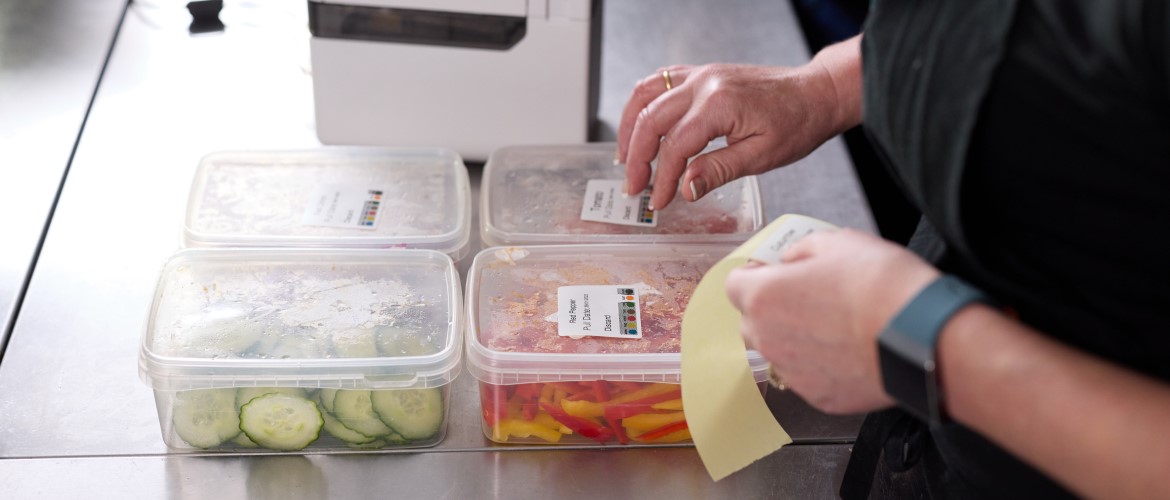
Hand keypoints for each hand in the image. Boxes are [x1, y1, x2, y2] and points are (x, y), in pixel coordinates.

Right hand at [613, 63, 841, 209]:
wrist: (816, 93)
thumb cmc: (797, 123)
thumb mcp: (762, 156)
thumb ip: (719, 170)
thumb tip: (685, 188)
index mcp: (720, 104)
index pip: (675, 145)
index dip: (663, 177)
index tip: (659, 201)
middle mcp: (704, 83)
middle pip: (651, 119)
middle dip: (636, 157)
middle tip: (634, 187)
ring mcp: (701, 74)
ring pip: (647, 95)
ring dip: (629, 126)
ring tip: (625, 158)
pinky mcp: (703, 73)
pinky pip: (661, 81)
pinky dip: (643, 103)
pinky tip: (639, 124)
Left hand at [725, 229, 938, 413]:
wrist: (921, 335)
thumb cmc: (882, 285)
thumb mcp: (837, 241)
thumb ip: (800, 250)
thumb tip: (790, 260)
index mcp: (764, 297)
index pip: (734, 285)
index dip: (755, 274)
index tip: (775, 270)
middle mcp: (769, 339)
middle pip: (752, 321)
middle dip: (771, 307)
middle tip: (807, 294)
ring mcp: (792, 372)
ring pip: (779, 351)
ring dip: (794, 337)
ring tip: (833, 324)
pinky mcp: (819, 397)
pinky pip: (807, 376)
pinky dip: (820, 364)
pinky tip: (848, 349)